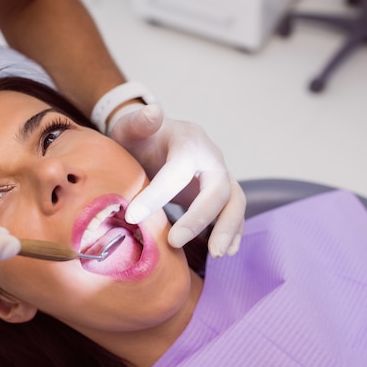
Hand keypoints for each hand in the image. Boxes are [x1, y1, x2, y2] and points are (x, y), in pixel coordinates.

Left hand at [109, 104, 245, 256]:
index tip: (132, 216)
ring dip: (228, 229)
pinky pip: (234, 214)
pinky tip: (225, 252)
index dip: (157, 194)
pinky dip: (233, 233)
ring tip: (216, 255)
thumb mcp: (131, 127)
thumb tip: (152, 111)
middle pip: (218, 189)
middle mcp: (211, 160)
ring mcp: (220, 178)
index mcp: (189, 143)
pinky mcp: (220, 196)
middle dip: (201, 218)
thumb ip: (139, 121)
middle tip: (176, 241)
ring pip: (235, 203)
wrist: (154, 142)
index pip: (178, 170)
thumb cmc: (141, 138)